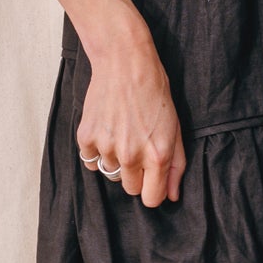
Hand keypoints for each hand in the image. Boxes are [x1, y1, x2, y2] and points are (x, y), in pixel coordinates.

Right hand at [77, 23, 186, 208]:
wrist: (125, 64)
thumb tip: (172, 196)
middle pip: (130, 189)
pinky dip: (98, 151)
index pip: (151, 199)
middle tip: (138, 148)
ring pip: (110, 174)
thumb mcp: (175, 128)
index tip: (152, 179)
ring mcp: (106, 147)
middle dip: (135, 175)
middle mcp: (130, 155)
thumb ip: (176, 166)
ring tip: (122, 135)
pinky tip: (107, 130)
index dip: (152, 190)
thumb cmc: (154, 93)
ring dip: (116, 161)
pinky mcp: (86, 137)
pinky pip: (91, 161)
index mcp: (157, 155)